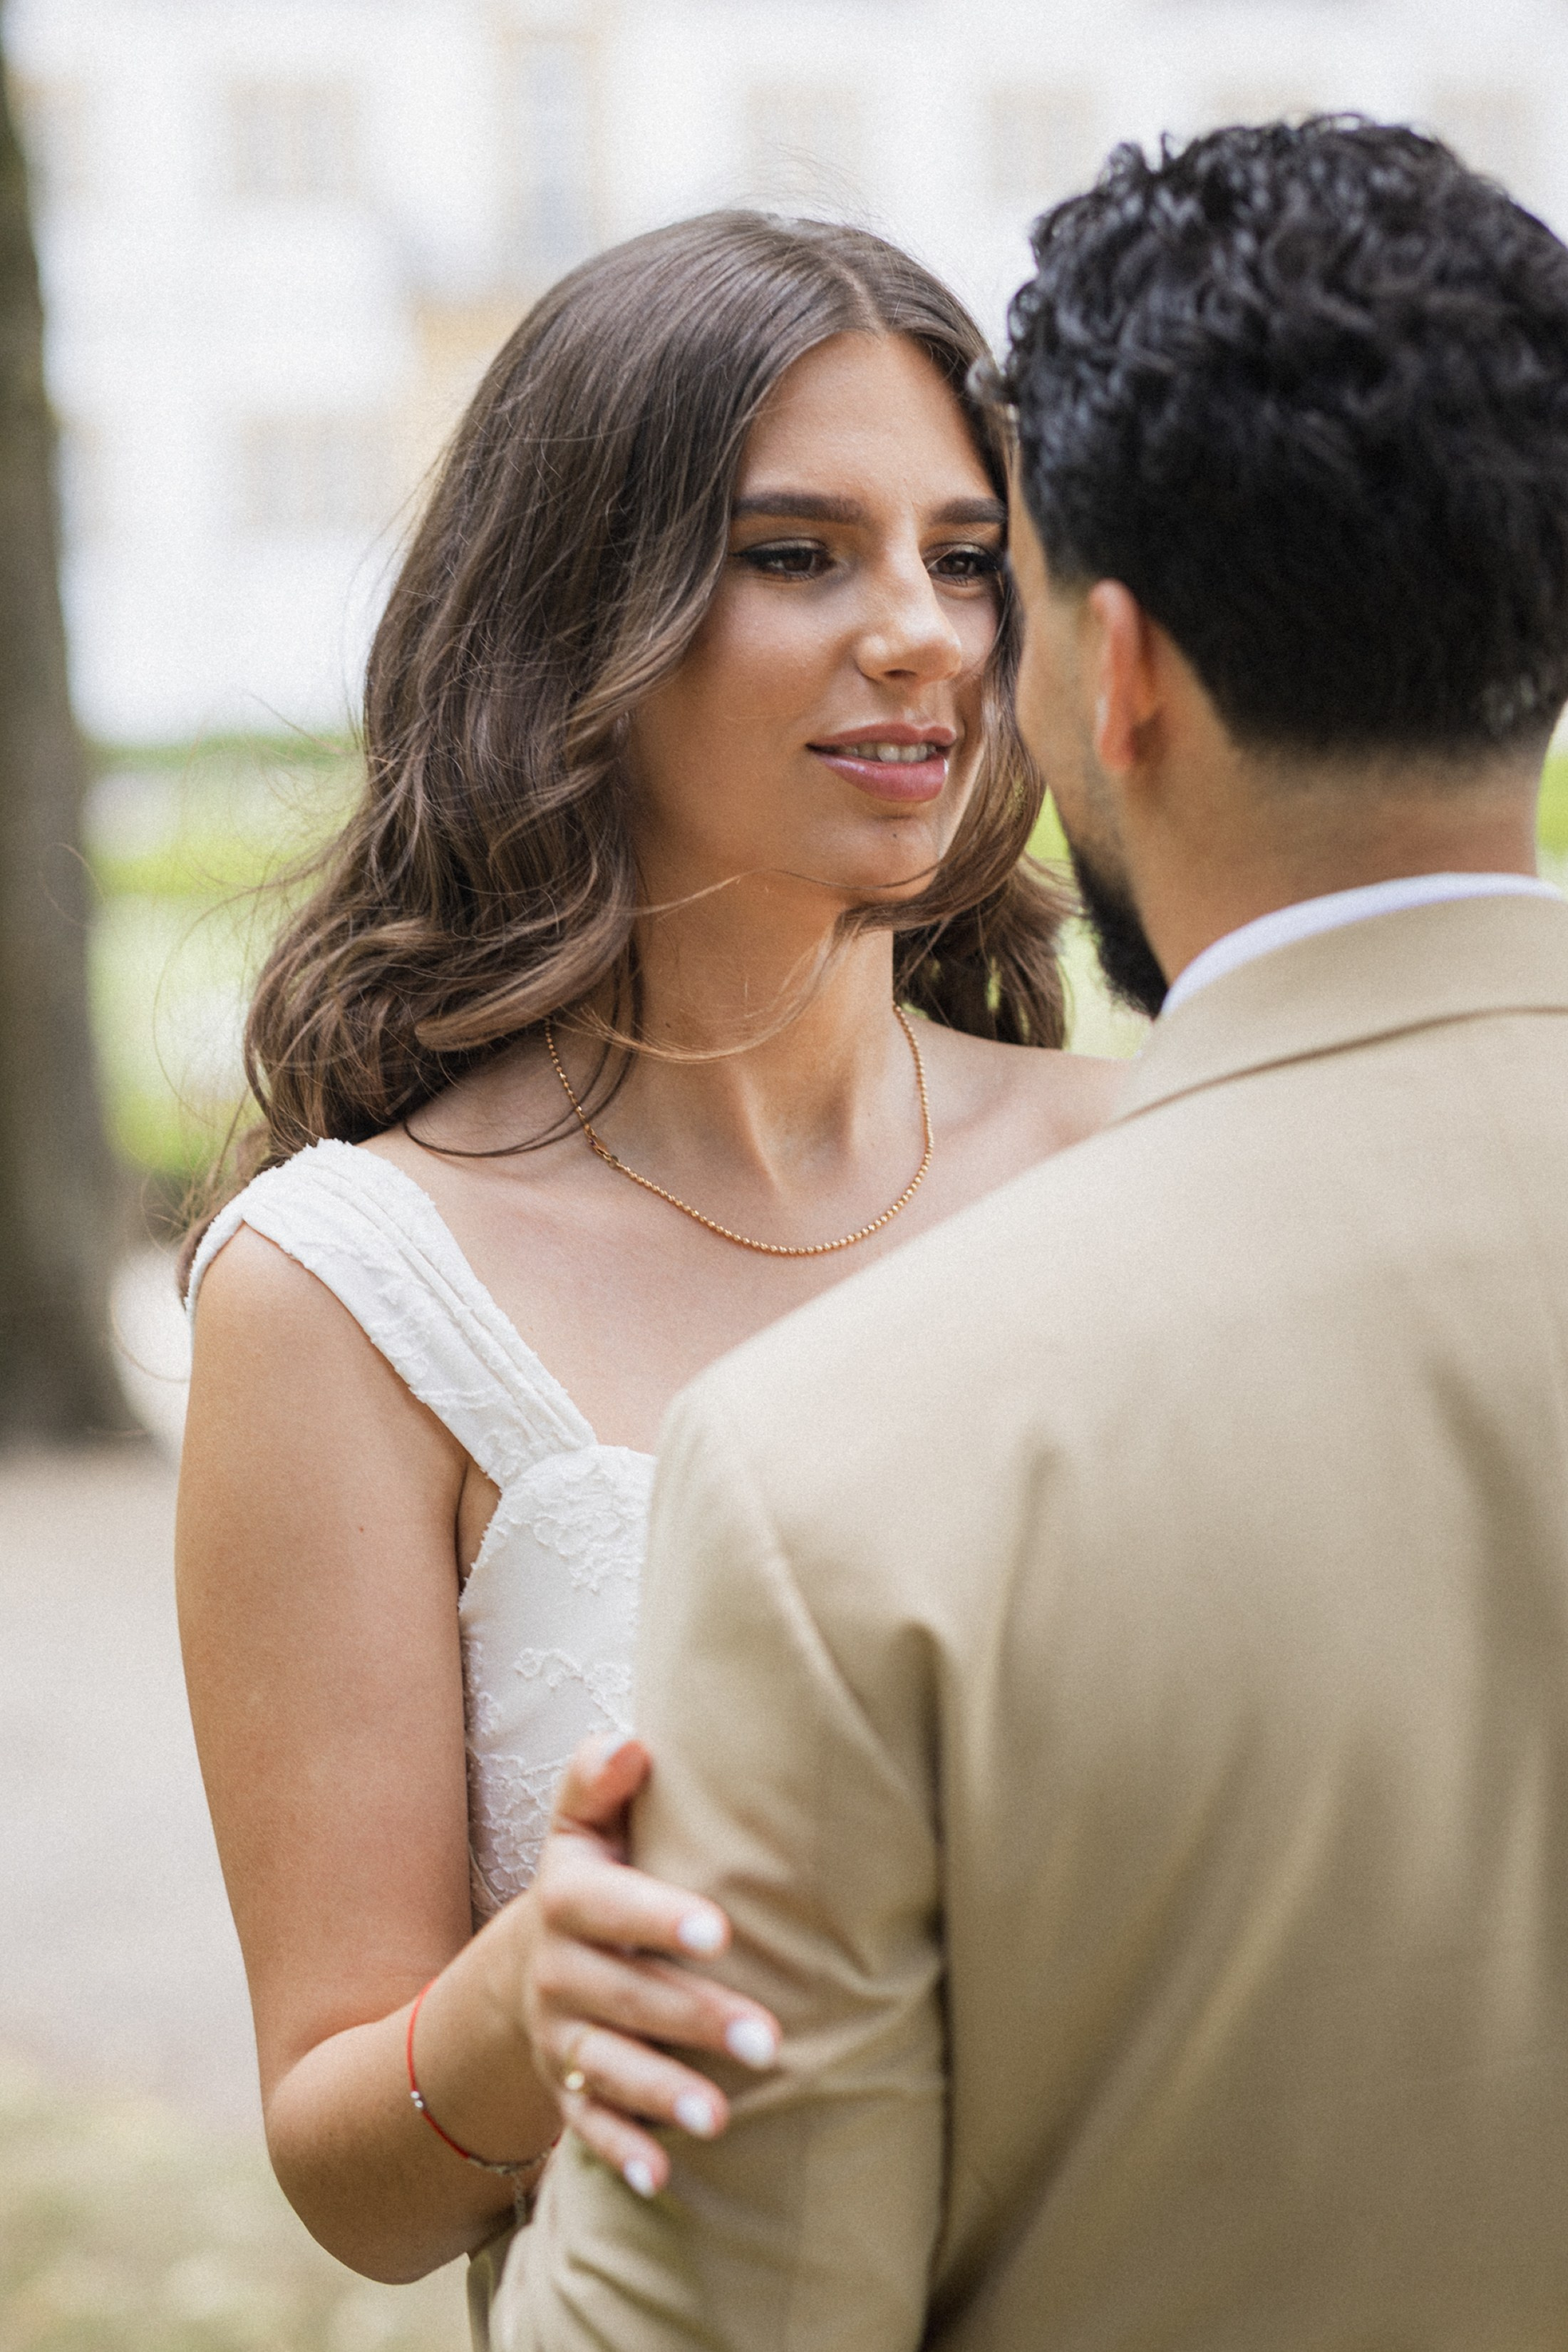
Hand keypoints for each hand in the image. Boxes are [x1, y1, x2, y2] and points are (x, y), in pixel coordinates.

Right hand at [519, 1734, 780, 2196]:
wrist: (535, 1958)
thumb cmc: (596, 1878)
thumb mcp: (584, 1826)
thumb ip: (599, 1780)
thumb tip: (632, 1745)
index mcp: (569, 1899)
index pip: (608, 1906)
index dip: (658, 1917)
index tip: (720, 1930)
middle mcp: (558, 1972)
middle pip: (623, 1996)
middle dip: (692, 2018)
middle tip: (766, 2038)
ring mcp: (559, 2037)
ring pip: (606, 2068)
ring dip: (660, 2092)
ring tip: (720, 2115)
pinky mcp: (565, 2090)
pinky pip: (587, 2126)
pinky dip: (620, 2152)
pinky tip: (662, 2176)